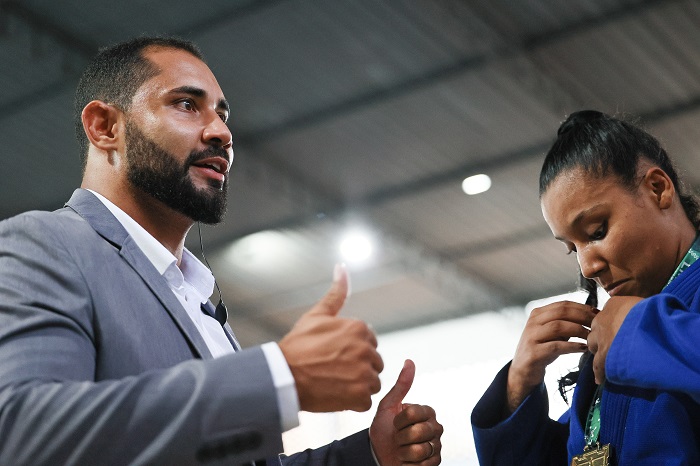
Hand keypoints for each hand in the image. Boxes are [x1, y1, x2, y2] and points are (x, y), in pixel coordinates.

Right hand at [278, 264, 383, 411]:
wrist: (283, 376)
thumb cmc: (297, 347)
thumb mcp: (316, 315)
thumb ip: (336, 293)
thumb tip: (342, 267)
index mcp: (359, 328)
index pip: (369, 342)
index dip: (352, 350)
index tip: (334, 355)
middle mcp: (366, 349)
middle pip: (373, 363)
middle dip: (357, 368)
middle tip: (333, 370)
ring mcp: (364, 374)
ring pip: (372, 382)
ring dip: (357, 385)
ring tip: (334, 382)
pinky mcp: (360, 396)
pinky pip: (365, 401)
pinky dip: (353, 402)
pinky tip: (335, 394)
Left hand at [369, 360, 442, 465]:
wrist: (378, 455)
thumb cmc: (383, 430)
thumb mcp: (388, 406)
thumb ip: (401, 385)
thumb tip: (409, 361)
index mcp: (426, 412)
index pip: (413, 413)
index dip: (398, 420)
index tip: (394, 423)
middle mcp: (435, 428)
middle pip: (418, 431)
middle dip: (400, 437)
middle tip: (397, 438)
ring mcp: (436, 446)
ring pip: (420, 449)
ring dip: (403, 452)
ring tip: (401, 450)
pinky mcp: (435, 463)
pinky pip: (422, 464)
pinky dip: (408, 464)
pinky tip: (406, 461)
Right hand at [507, 301, 596, 411]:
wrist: (523, 370)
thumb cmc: (543, 349)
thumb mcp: (552, 333)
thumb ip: (566, 323)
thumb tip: (591, 315)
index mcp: (538, 314)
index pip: (563, 304)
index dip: (582, 308)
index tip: (598, 314)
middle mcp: (533, 322)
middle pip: (561, 312)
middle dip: (582, 316)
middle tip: (598, 324)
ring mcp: (531, 336)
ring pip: (557, 326)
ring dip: (578, 330)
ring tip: (591, 337)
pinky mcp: (533, 353)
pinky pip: (555, 346)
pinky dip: (572, 346)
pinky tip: (583, 348)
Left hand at [588, 296, 641, 383]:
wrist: (646, 324)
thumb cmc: (651, 311)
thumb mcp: (644, 303)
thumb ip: (637, 309)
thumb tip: (645, 315)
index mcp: (613, 305)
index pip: (607, 314)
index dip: (612, 324)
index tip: (618, 329)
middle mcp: (602, 320)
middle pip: (596, 330)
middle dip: (601, 337)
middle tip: (611, 345)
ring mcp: (601, 338)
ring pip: (593, 347)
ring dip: (599, 352)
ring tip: (606, 361)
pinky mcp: (604, 355)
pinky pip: (598, 366)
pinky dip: (600, 372)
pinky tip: (600, 379)